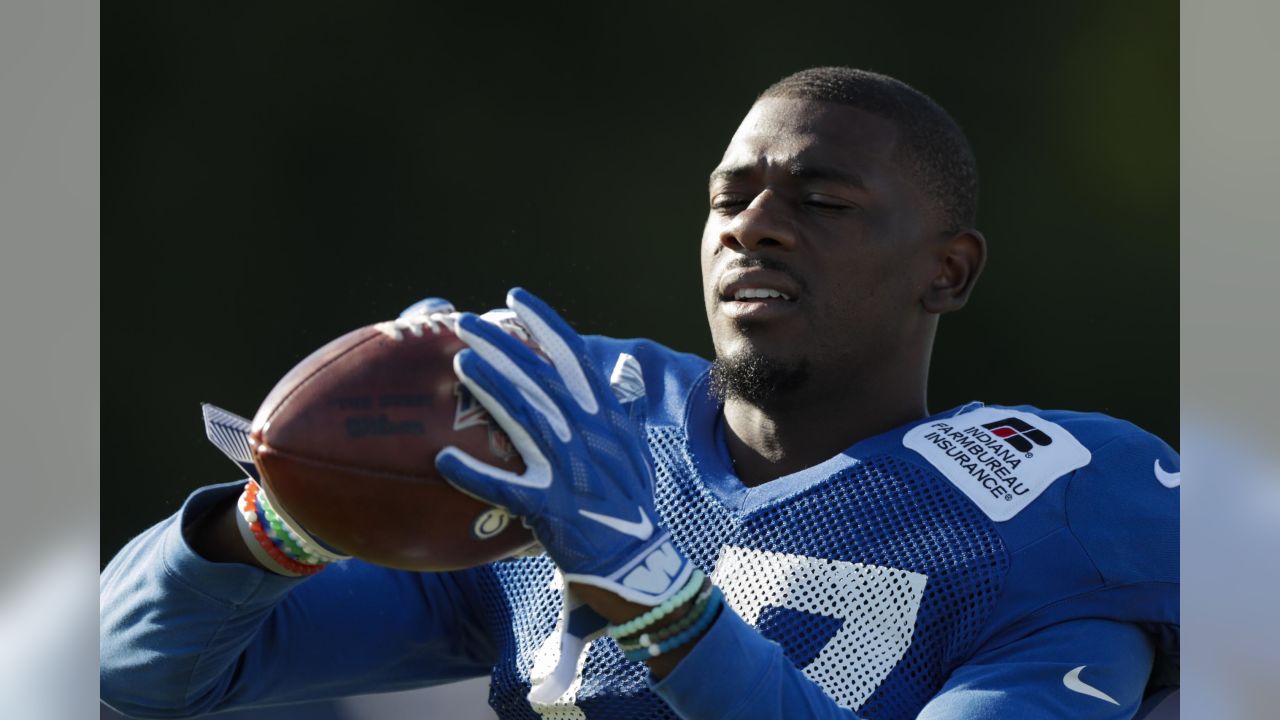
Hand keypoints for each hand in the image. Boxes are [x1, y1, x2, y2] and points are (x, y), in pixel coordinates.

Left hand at [435, 288, 693, 605]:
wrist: (635, 559)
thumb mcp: (633, 446)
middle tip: (465, 323)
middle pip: (541, 378)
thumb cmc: (628, 500)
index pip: (574, 357)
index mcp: (606, 416)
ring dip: (493, 387)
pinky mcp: (549, 506)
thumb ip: (624, 405)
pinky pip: (505, 488)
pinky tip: (442, 460)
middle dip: (503, 345)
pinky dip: (474, 475)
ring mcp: (569, 469)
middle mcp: (588, 434)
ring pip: (526, 418)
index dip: (544, 324)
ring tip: (460, 362)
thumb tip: (623, 365)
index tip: (515, 298)